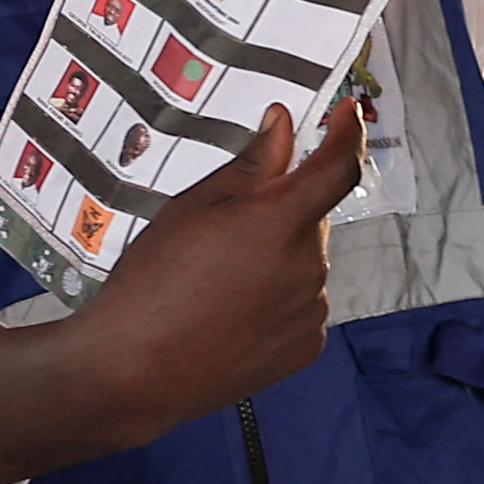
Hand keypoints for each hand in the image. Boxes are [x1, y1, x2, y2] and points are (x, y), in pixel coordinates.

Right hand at [63, 102, 369, 433]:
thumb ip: (251, 166)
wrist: (137, 370)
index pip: (338, 167)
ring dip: (279, 257)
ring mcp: (311, 310)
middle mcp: (309, 266)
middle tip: (230, 226)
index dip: (347, 134)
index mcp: (281, 223)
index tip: (347, 114)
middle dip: (283, 211)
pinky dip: (280, 297)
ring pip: (307, 262)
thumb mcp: (193, 207)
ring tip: (220, 279)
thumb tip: (282, 126)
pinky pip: (303, 304)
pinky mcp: (307, 346)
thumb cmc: (154, 283)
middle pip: (313, 219)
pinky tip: (233, 310)